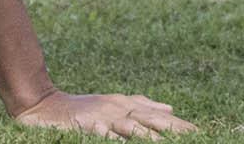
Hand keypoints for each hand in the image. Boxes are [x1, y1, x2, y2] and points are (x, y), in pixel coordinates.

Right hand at [12, 91, 195, 137]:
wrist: (43, 105)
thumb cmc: (82, 108)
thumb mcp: (114, 104)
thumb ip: (142, 104)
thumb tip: (170, 107)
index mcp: (125, 104)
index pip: (157, 115)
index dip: (178, 124)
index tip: (200, 132)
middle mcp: (116, 107)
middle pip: (150, 118)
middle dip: (172, 128)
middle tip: (193, 136)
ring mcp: (100, 116)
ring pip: (129, 126)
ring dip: (148, 135)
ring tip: (165, 143)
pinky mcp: (83, 125)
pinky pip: (100, 134)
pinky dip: (111, 139)